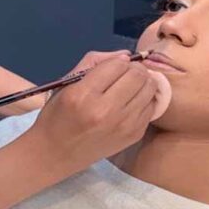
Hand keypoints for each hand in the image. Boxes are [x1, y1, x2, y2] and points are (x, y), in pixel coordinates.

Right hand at [24, 55, 171, 173]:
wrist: (56, 153)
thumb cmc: (57, 115)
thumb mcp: (67, 82)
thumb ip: (95, 62)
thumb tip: (125, 55)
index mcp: (84, 95)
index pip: (117, 65)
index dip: (118, 61)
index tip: (113, 67)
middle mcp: (106, 111)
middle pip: (138, 76)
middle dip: (134, 69)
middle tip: (125, 74)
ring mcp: (123, 125)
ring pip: (149, 89)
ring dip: (142, 83)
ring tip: (129, 87)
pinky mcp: (133, 136)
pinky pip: (151, 107)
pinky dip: (144, 100)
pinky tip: (130, 103)